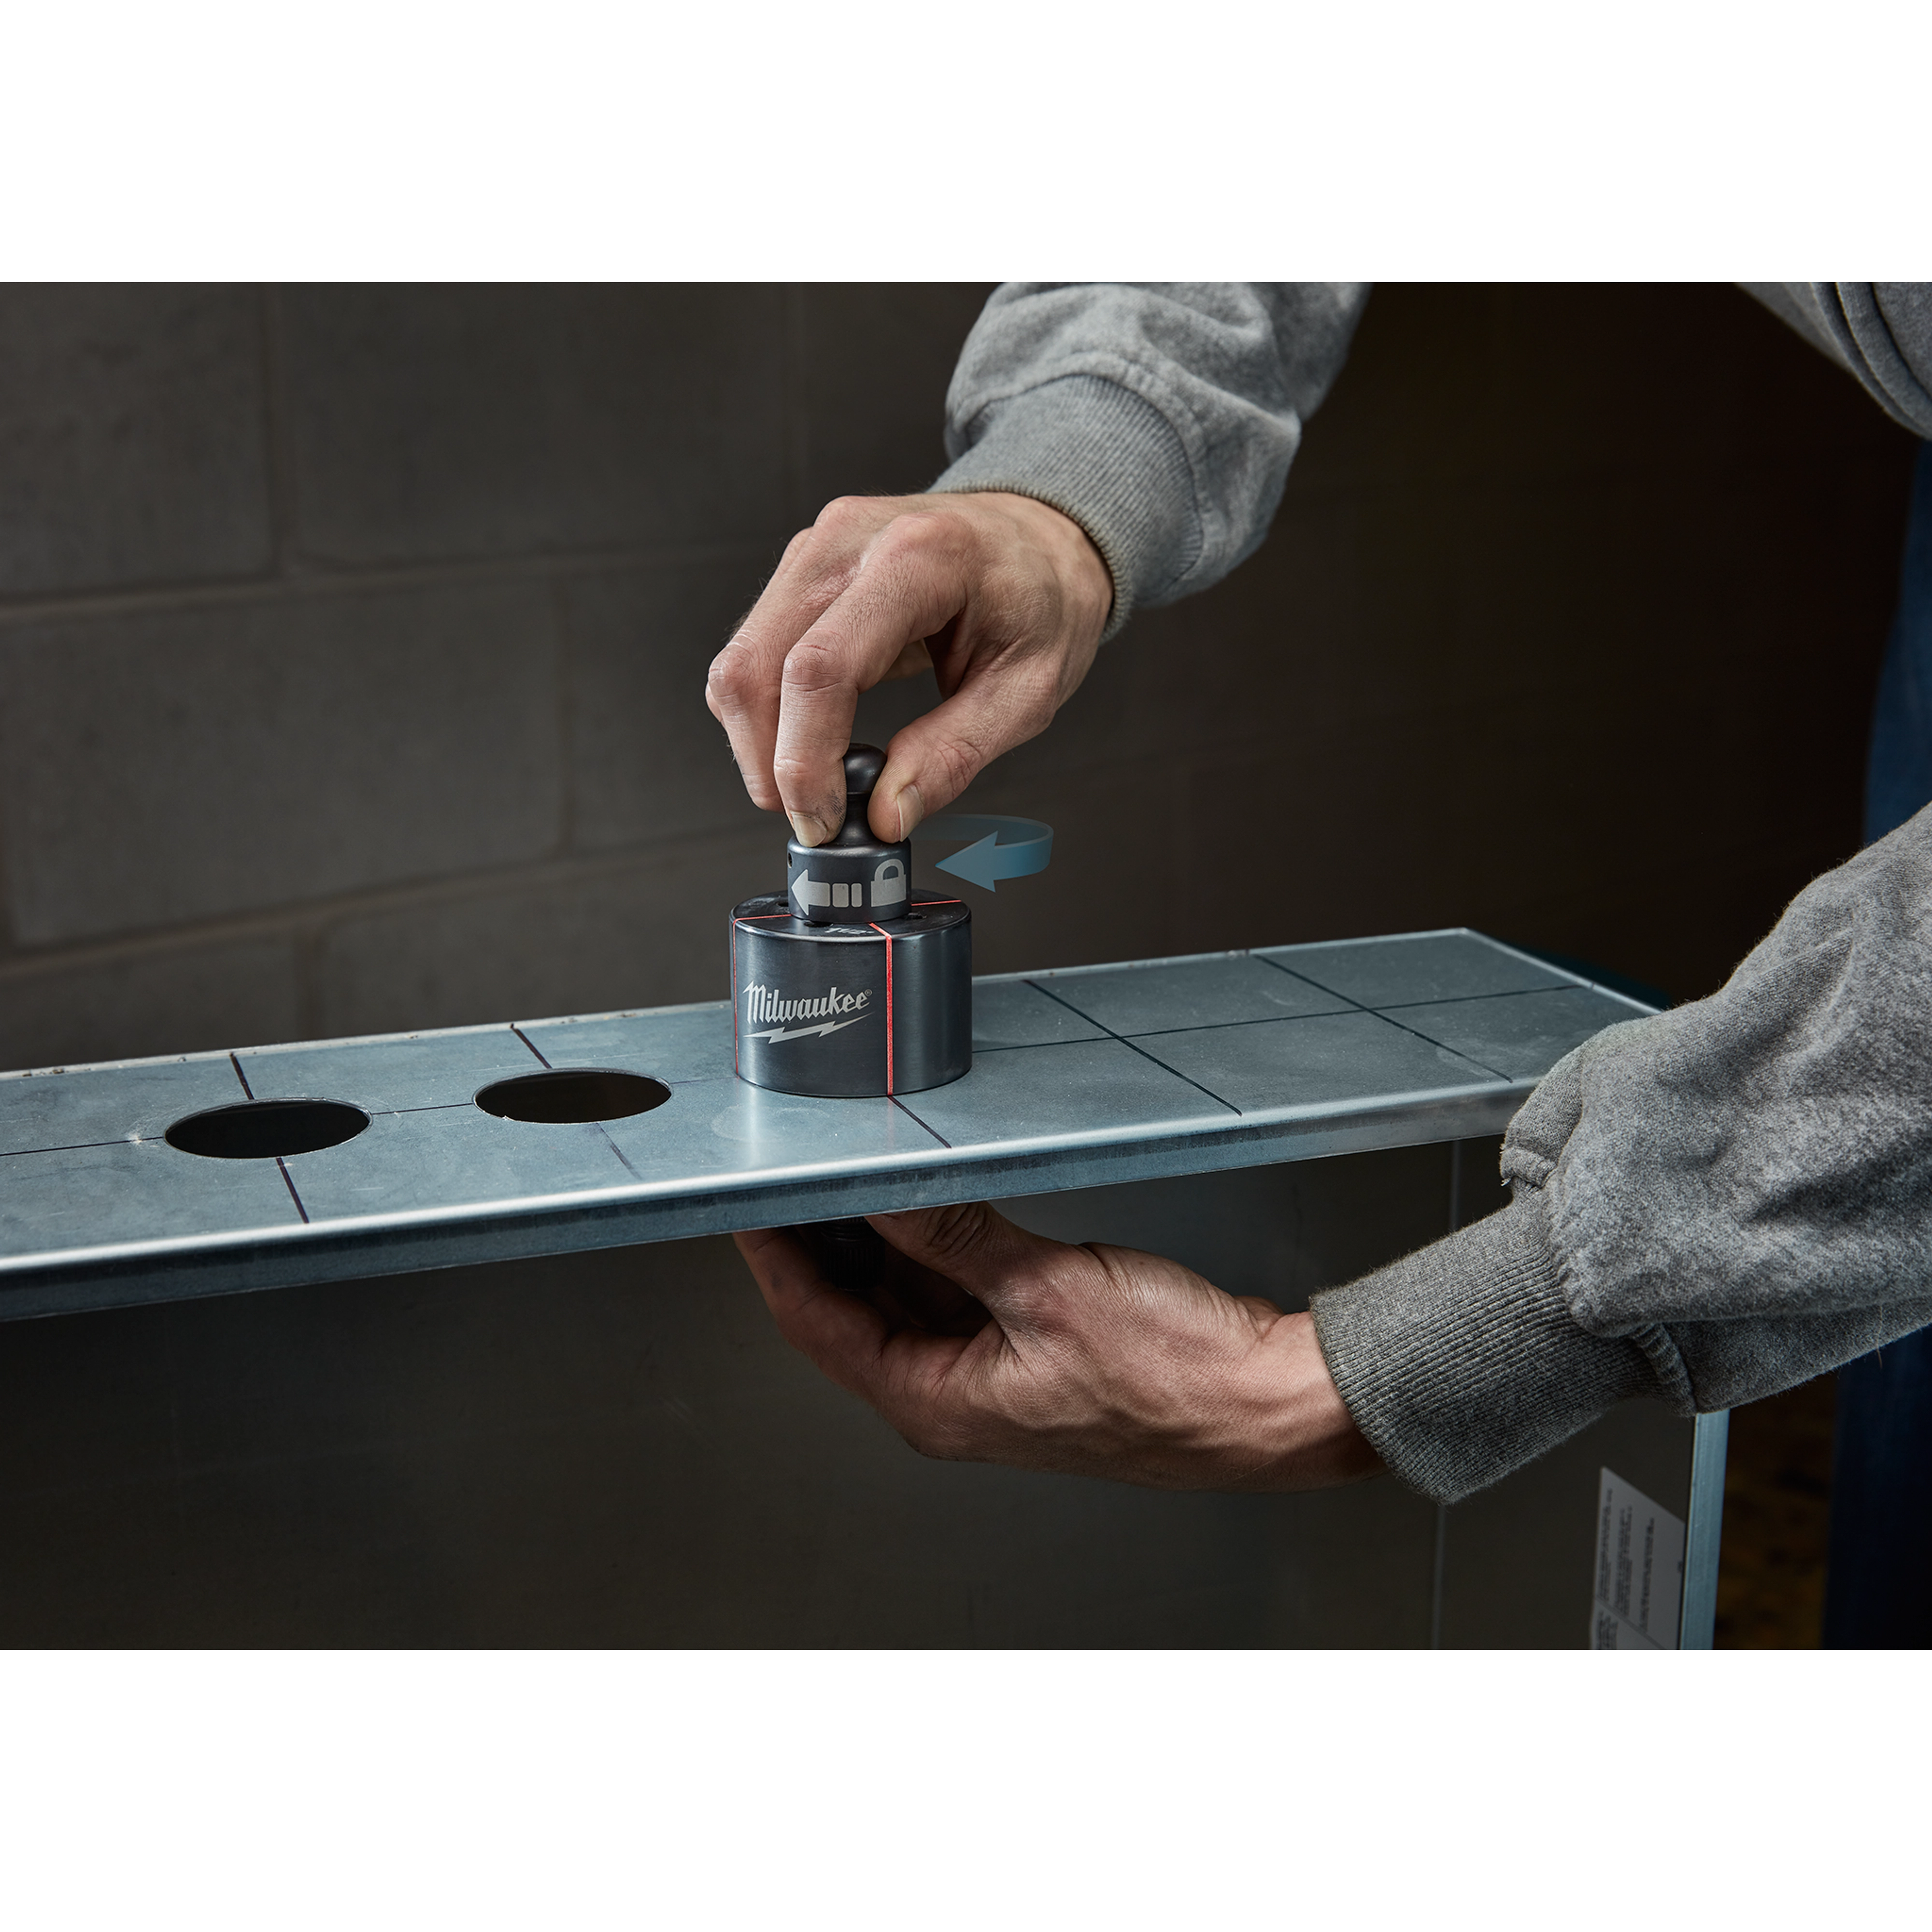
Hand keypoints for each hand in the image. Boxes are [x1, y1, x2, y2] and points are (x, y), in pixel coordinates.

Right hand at [706, 492, 1112, 846]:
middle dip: (769, 762)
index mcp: (919, 559)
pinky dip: (771, 714)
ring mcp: (816, 548)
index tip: (824, 819)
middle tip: (816, 817)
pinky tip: (816, 740)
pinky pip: (754, 653)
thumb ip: (953, 755)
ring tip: (820, 784)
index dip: (805, 759)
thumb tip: (886, 815)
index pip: (820, 668)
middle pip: (754, 666)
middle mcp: (850, 542)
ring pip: (739, 664)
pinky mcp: (802, 568)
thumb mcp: (1028, 691)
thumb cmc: (1043, 597)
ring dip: (762, 743)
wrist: (1038, 532)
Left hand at [735, 1201, 1381, 1491]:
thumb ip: (952, 1231)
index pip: (812, 1319)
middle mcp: (951, 1394)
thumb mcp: (1046, 1287)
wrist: (1264, 1403)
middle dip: (815, 1234)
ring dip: (874, 1232)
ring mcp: (989, 1372)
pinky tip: (928, 1192)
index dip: (769, 1251)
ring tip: (852, 1163)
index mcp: (935, 1400)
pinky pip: (953, 1287)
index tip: (743, 1196)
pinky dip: (930, 1239)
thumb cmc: (1176, 1376)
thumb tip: (880, 1185)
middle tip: (792, 1164)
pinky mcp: (1027, 1345)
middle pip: (848, 1306)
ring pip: (901, 1293)